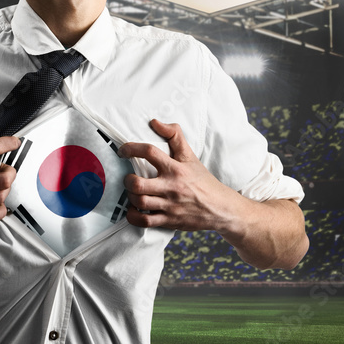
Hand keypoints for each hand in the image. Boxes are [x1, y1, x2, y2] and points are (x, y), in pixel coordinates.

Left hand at [120, 119, 242, 230]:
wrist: (219, 208)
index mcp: (176, 168)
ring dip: (131, 196)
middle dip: (127, 180)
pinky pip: (144, 221)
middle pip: (138, 184)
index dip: (131, 148)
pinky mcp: (168, 221)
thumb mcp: (190, 156)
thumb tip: (155, 122)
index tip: (124, 150)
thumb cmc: (202, 181)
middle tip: (129, 177)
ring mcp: (169, 205)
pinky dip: (134, 216)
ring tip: (134, 192)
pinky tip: (135, 209)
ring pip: (139, 202)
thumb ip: (174, 136)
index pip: (149, 152)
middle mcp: (171, 187)